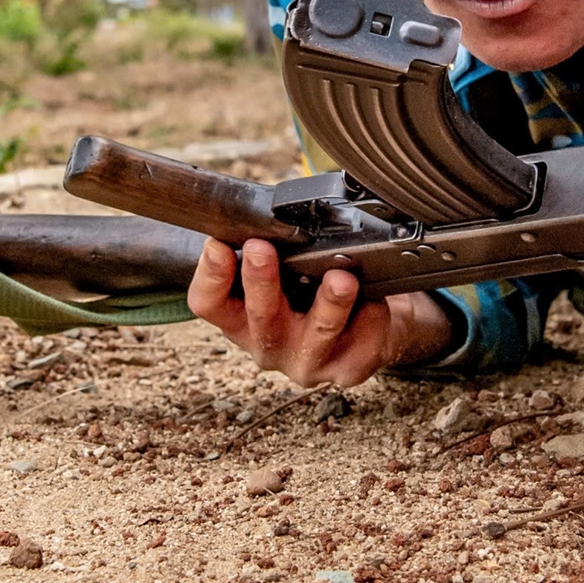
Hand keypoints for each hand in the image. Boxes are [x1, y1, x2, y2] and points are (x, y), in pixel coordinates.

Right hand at [186, 238, 455, 386]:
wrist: (373, 327)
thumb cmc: (319, 291)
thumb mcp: (288, 271)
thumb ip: (275, 250)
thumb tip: (272, 213)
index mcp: (243, 320)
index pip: (209, 304)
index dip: (209, 275)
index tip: (216, 244)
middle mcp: (270, 345)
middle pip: (259, 317)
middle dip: (260, 281)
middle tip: (261, 249)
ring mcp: (308, 362)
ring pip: (316, 334)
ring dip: (328, 303)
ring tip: (340, 278)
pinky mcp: (349, 369)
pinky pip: (362, 341)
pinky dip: (370, 316)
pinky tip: (375, 299)